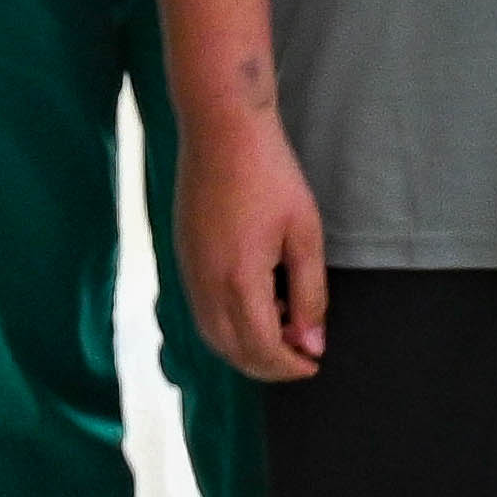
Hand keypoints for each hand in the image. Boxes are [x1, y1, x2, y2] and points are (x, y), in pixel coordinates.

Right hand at [184, 113, 333, 385]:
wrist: (220, 131)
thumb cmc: (270, 175)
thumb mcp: (305, 234)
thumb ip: (310, 293)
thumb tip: (312, 343)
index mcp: (239, 282)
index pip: (263, 350)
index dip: (290, 366)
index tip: (314, 363)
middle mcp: (206, 287)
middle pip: (234, 353)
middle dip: (269, 365)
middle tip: (302, 354)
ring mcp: (189, 274)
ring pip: (214, 337)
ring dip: (247, 348)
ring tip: (282, 332)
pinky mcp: (182, 260)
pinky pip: (202, 313)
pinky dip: (228, 327)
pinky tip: (255, 308)